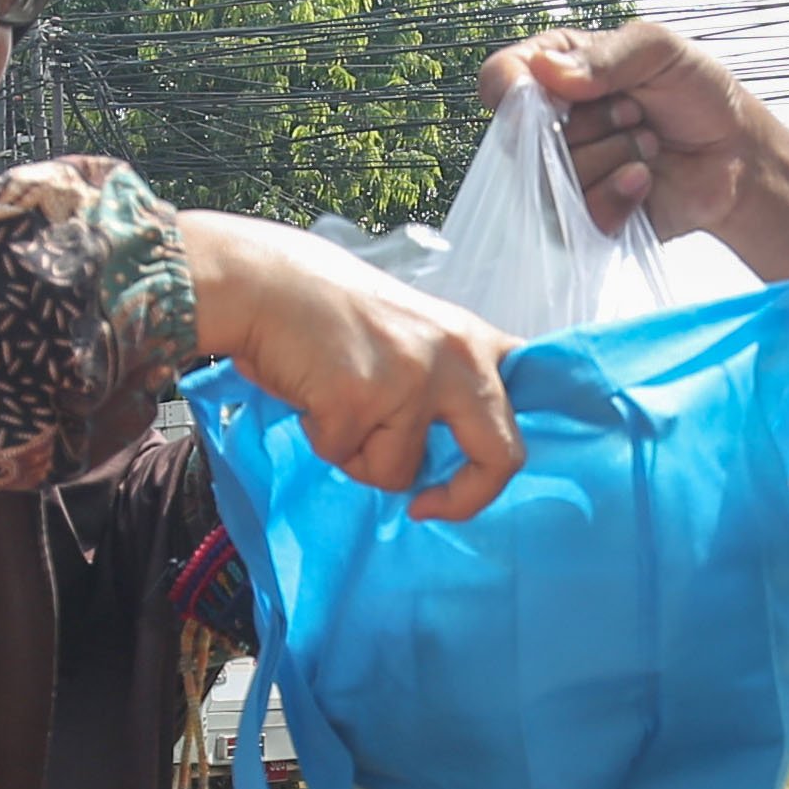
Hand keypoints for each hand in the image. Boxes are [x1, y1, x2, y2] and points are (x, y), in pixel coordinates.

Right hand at [181, 216, 525, 519]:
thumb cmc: (328, 309)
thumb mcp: (411, 331)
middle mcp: (455, 359)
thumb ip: (442, 379)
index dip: (500, 460)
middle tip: (425, 506)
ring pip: (396, 471)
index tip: (466, 478)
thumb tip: (442, 451)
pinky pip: (342, 455)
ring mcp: (411, 381)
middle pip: (501, 456)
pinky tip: (311, 392)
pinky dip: (319, 436)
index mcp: (472, 340)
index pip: (525, 407)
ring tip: (333, 401)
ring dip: (358, 453)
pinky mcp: (361, 401)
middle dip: (465, 497)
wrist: (264, 281)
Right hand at [478, 21, 788, 269]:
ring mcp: (563, 175)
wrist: (737, 156)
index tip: (545, 96)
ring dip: (610, 158)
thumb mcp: (660, 51)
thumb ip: (606, 57)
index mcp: (556, 71)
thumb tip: (547, 73)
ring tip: (647, 144)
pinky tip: (643, 180)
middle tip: (635, 112)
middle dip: (591, 124)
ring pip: (551, 179)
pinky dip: (615, 197)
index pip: (501, 77)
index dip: (510, 90)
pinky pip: (575, 219)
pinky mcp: (583, 219)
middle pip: (524, 136)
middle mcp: (550, 125)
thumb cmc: (698, 94)